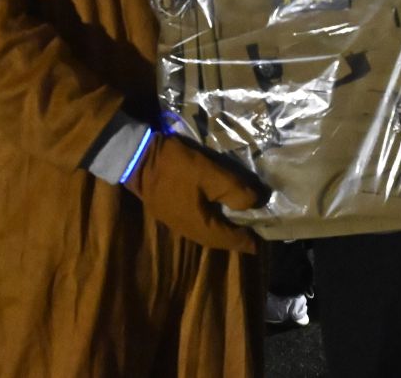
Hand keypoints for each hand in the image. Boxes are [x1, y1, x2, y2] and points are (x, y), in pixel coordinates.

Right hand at [123, 134, 263, 252]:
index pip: (232, 240)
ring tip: (237, 221)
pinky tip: (214, 209)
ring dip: (223, 229)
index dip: (249, 240)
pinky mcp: (170, 212)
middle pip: (219, 239)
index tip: (263, 240)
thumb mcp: (212, 174)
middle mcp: (189, 232)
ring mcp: (177, 223)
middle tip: (253, 231)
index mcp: (202, 227)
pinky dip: (210, 220)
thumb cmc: (177, 168)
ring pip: (207, 232)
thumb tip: (256, 203)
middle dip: (237, 237)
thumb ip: (236, 191)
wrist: (138, 159)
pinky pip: (197, 223)